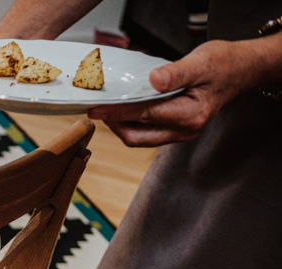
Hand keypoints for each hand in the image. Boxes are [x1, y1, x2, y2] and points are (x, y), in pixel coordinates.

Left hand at [89, 40, 254, 146]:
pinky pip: (147, 133)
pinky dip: (132, 122)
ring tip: (107, 108)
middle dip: (114, 124)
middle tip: (97, 108)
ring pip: (139, 138)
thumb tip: (154, 80)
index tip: (95, 108)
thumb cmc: (223, 64)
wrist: (240, 70)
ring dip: (121, 125)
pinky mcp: (176, 130)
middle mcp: (185, 130)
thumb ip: (177, 73)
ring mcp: (181, 133)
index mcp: (190, 115)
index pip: (143, 116)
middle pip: (136, 137)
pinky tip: (124, 109)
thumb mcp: (202, 62)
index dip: (116, 112)